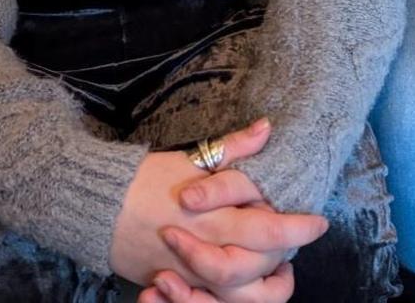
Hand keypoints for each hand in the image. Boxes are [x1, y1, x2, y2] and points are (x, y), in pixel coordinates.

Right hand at [111, 119, 326, 296]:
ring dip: (267, 283)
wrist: (96, 209)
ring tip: (280, 267)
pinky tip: (248, 280)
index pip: (271, 231)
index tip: (319, 222)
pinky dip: (237, 294)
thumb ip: (234, 150)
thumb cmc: (144, 180)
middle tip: (300, 236)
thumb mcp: (190, 159)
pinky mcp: (177, 286)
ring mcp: (192, 275)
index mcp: (216, 219)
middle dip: (287, 253)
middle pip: (262, 265)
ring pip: (243, 294)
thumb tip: (267, 129)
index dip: (300, 229)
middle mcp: (209, 252)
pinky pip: (215, 301)